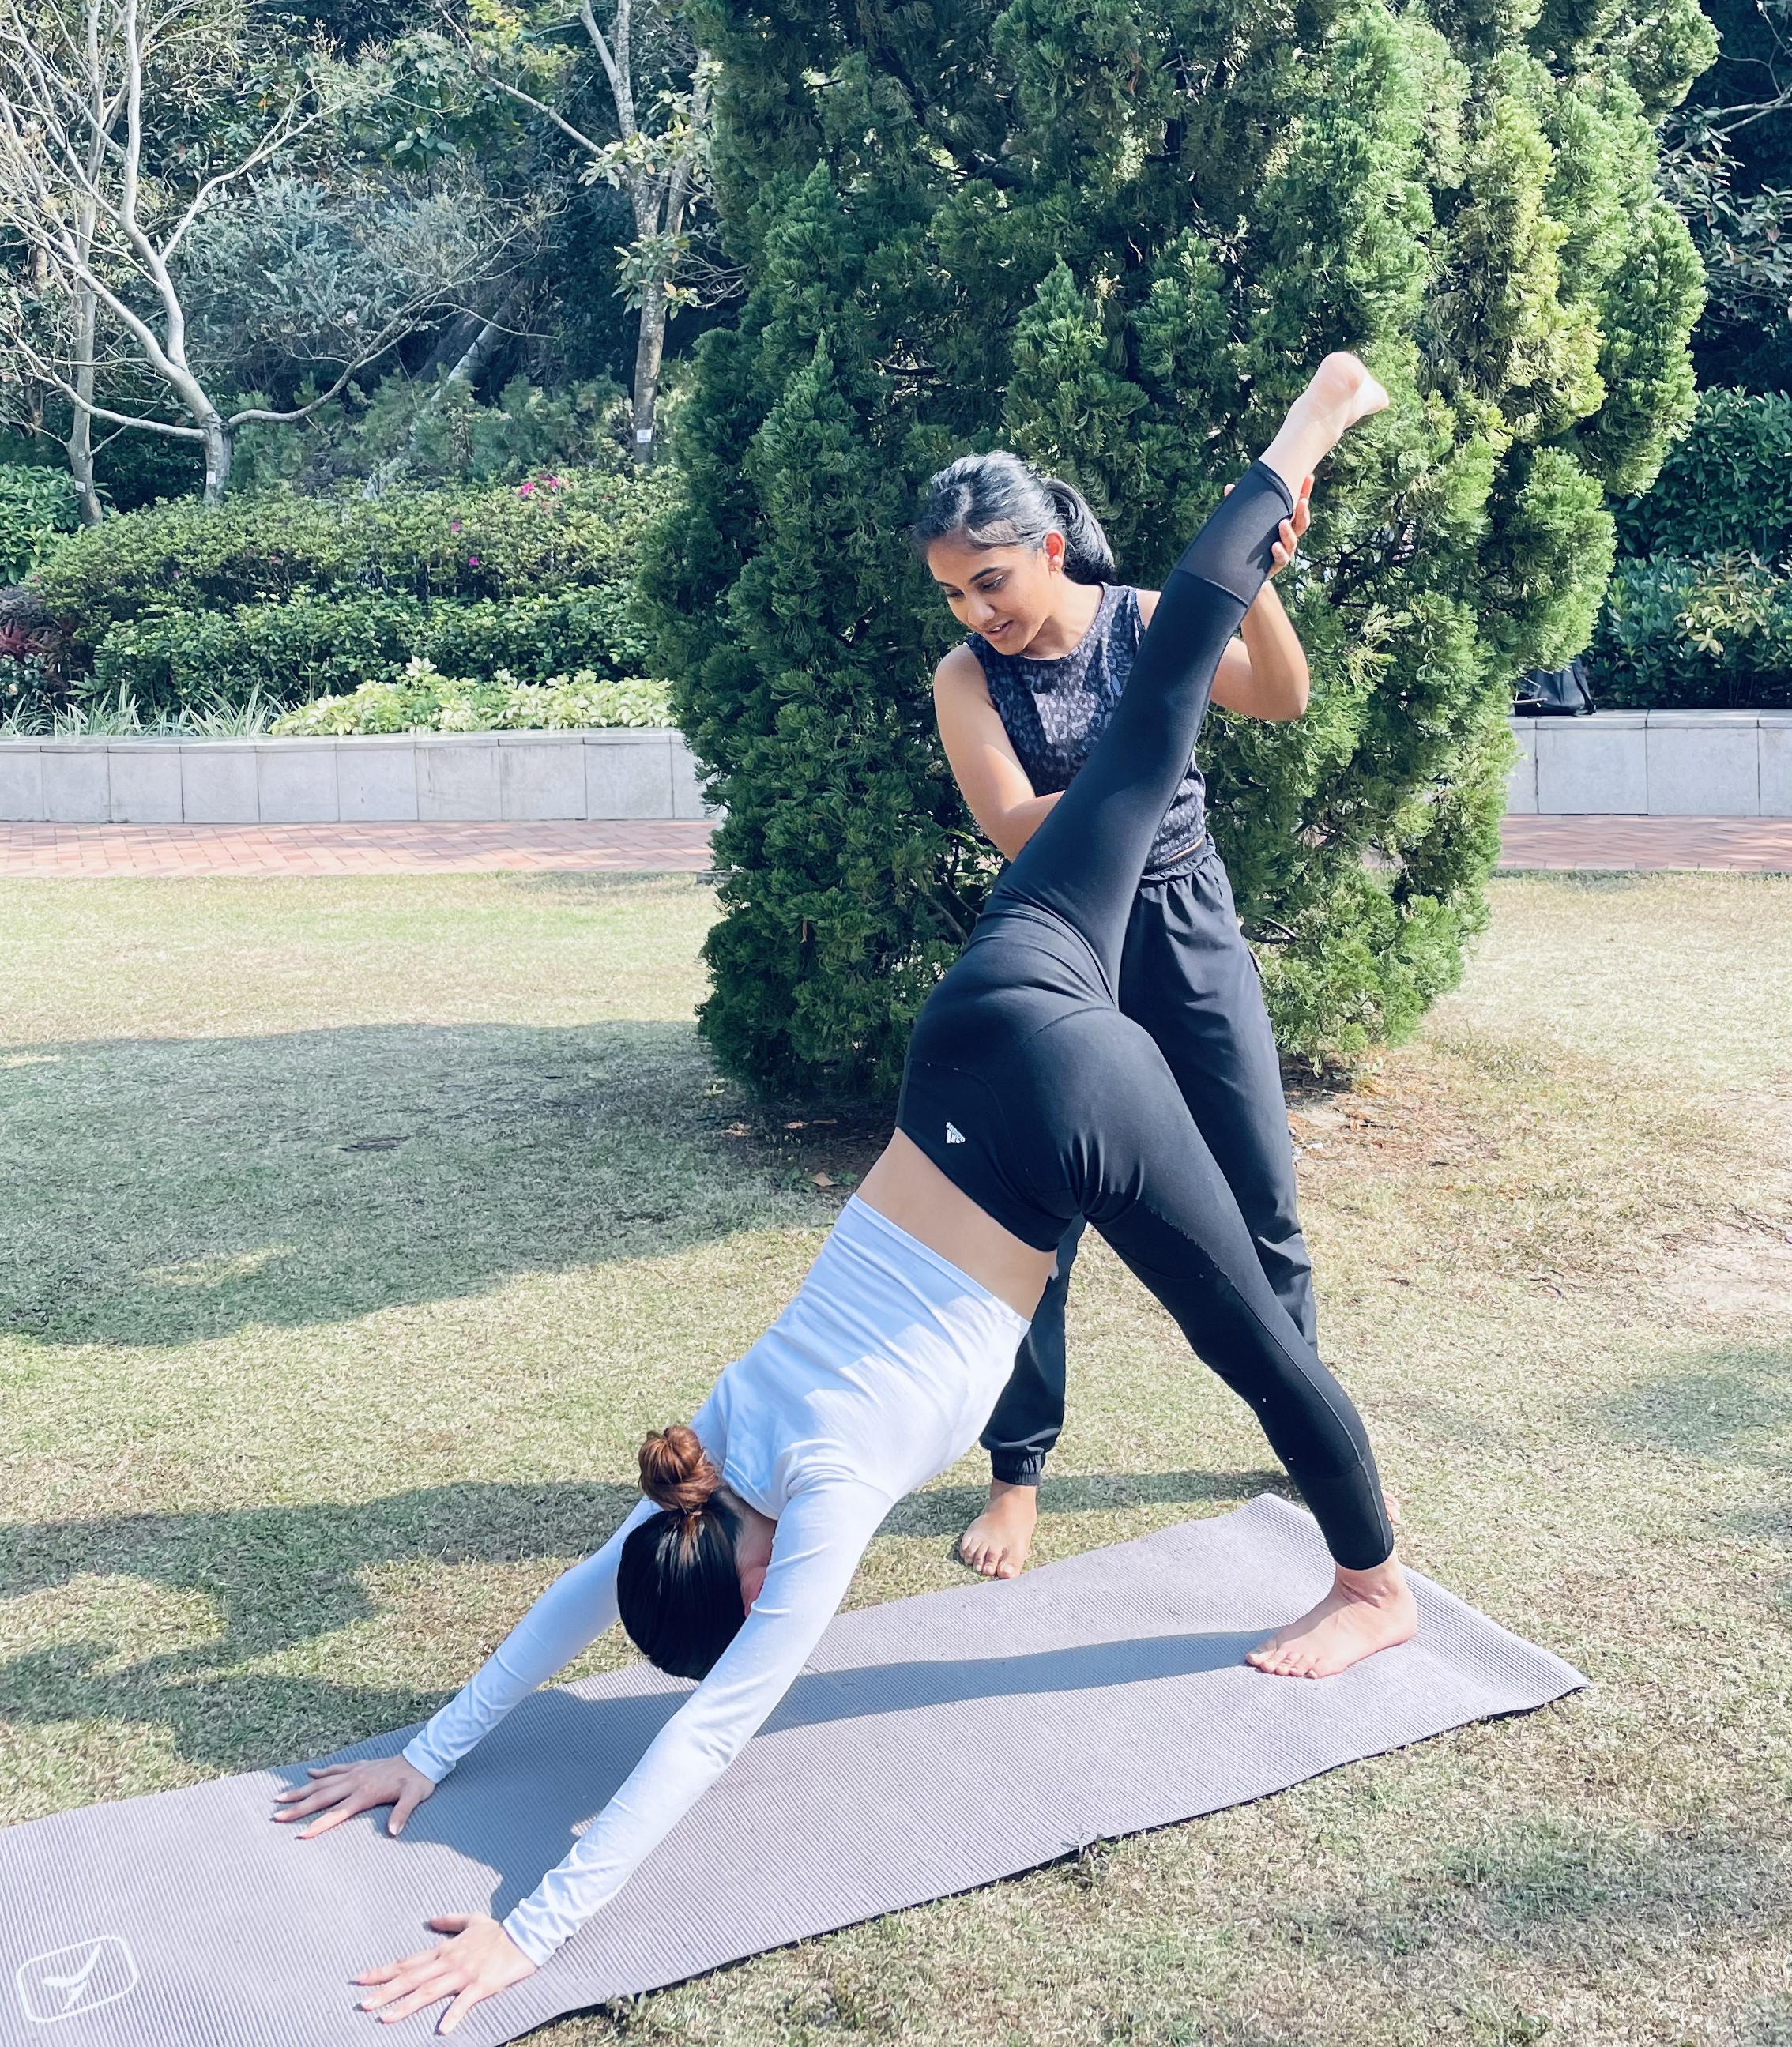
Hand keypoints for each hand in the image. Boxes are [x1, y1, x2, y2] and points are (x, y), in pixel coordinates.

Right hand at [272, 1756, 434, 1839]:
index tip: (299, 1835)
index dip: (318, 1825)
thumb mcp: (415, 1798)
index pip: (336, 1813)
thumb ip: (402, 1814)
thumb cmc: (418, 1782)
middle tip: (275, 1816)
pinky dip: (320, 1772)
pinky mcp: (359, 1765)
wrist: (423, 1757)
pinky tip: (309, 1774)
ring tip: (280, 1796)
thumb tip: (393, 1832)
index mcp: (365, 1793)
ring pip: (322, 1782)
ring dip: (301, 1790)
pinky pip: (335, 1768)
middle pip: (321, 1797)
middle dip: (297, 1808)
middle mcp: (355, 1782)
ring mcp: (355, 1772)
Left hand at [354, 1914, 537, 2032]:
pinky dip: (453, 2015)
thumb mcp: (472, 1920)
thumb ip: (449, 1921)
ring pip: (430, 1991)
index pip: (407, 1962)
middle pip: (412, 1978)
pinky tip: (442, 2030)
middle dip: (385, 1991)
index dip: (383, 1971)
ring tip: (385, 2018)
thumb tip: (429, 1919)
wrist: (526, 1936)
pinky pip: (464, 2002)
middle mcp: (449, 1961)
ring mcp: (464, 1974)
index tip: (360, 1978)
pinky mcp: (481, 1985)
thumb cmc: (498, 1930)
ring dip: (407, 2005)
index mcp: (444, 1949)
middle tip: (362, 2003)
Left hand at [1225, 470, 1311, 576]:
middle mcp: (1288, 536)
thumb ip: (1240, 507)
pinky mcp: (1277, 564)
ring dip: (1288, 532)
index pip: (1298, 504)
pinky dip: (1279, 552)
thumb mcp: (1246, 523)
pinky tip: (1274, 546)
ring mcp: (1284, 550)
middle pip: (1302, 523)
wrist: (1244, 572)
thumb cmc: (1249, 542)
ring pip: (1292, 541)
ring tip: (1282, 524)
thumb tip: (1230, 488)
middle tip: (1302, 502)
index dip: (1305, 491)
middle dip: (1303, 512)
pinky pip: (1281, 558)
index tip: (1308, 477)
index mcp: (1285, 521)